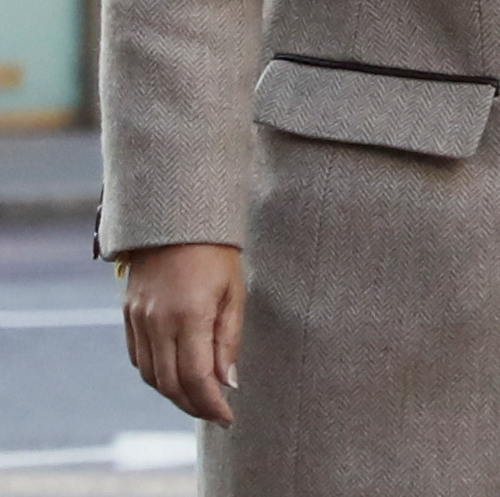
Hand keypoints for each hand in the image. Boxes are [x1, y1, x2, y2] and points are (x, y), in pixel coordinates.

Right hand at [120, 242, 240, 424]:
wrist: (175, 220)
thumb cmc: (216, 253)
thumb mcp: (234, 293)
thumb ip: (228, 341)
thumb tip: (228, 383)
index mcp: (188, 316)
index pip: (196, 377)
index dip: (211, 404)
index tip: (228, 418)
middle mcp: (156, 323)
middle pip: (170, 383)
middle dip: (194, 406)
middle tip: (217, 415)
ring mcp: (138, 321)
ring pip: (151, 376)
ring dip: (174, 395)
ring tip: (200, 401)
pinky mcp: (128, 317)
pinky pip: (139, 359)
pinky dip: (156, 375)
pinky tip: (176, 378)